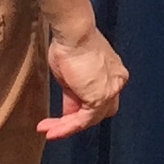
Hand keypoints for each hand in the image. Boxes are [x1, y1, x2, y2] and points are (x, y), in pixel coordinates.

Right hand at [39, 22, 127, 137]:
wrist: (73, 33)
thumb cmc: (70, 44)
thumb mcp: (70, 74)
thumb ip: (73, 93)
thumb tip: (68, 112)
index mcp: (112, 73)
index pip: (99, 98)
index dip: (80, 107)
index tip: (62, 113)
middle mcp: (116, 82)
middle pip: (98, 111)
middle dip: (77, 119)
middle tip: (55, 124)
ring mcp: (111, 91)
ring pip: (89, 119)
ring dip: (66, 127)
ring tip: (47, 130)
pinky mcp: (100, 98)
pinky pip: (82, 121)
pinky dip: (66, 128)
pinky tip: (51, 131)